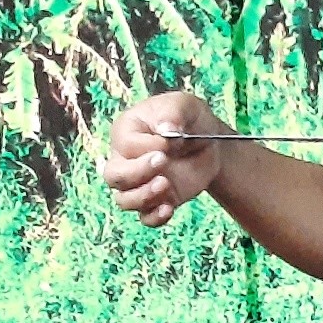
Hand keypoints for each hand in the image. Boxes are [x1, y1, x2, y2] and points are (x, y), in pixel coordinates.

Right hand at [104, 90, 230, 223]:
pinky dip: (154, 217)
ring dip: (143, 197)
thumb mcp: (184, 105)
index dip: (146, 146)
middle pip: (114, 175)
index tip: (169, 142)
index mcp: (126, 130)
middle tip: (163, 163)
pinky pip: (145, 217)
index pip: (124, 144)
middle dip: (136, 173)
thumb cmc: (189, 118)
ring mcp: (139, 182)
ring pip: (124, 200)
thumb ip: (174, 112)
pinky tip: (169, 209)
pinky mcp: (156, 200)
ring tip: (166, 185)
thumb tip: (167, 130)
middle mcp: (125, 159)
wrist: (209, 142)